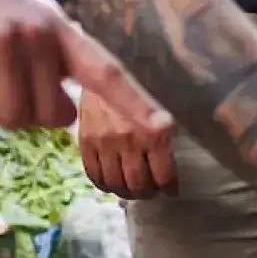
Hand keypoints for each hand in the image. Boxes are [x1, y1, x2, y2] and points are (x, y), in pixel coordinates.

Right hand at [0, 0, 164, 135]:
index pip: (105, 73)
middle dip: (15, 110)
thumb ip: (49, 74)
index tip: (165, 130)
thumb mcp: (21, 34)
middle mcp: (40, 33)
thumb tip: (65, 116)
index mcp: (60, 32)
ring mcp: (3, 38)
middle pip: (42, 117)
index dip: (135, 104)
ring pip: (6, 117)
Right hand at [74, 77, 177, 197]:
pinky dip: (104, 184)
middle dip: (148, 192)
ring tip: (133, 189)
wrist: (99, 65)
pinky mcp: (85, 142)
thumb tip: (171, 159)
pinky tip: (111, 183)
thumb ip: (165, 131)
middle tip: (151, 191)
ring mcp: (104, 143)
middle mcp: (128, 141)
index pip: (164, 174)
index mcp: (153, 132)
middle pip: (138, 184)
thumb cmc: (137, 83)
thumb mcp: (160, 105)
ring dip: (127, 192)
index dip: (170, 186)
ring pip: (116, 183)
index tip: (172, 189)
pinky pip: (94, 174)